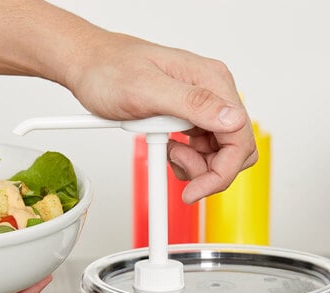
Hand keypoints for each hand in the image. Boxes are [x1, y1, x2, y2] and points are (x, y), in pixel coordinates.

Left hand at [65, 32, 256, 202]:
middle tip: (175, 164)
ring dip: (193, 164)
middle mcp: (212, 93)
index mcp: (211, 82)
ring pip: (216, 154)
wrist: (90, 65)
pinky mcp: (186, 117)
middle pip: (233, 149)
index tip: (195, 190)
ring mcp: (199, 106)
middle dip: (208, 170)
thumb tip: (232, 119)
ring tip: (165, 151)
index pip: (239, 137)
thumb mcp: (148, 89)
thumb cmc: (111, 70)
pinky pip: (199, 149)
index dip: (221, 172)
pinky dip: (183, 159)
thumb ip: (193, 104)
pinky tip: (165, 149)